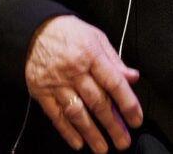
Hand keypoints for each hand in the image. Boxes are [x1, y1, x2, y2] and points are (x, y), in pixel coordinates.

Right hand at [25, 15, 142, 151]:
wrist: (36, 30)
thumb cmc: (71, 33)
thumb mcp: (97, 38)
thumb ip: (115, 60)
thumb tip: (133, 77)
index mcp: (91, 54)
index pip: (113, 82)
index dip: (127, 102)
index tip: (136, 119)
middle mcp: (74, 70)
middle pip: (97, 102)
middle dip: (112, 125)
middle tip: (123, 142)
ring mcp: (56, 83)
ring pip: (77, 112)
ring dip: (91, 133)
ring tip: (103, 148)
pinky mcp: (41, 92)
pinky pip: (56, 115)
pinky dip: (67, 131)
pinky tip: (78, 142)